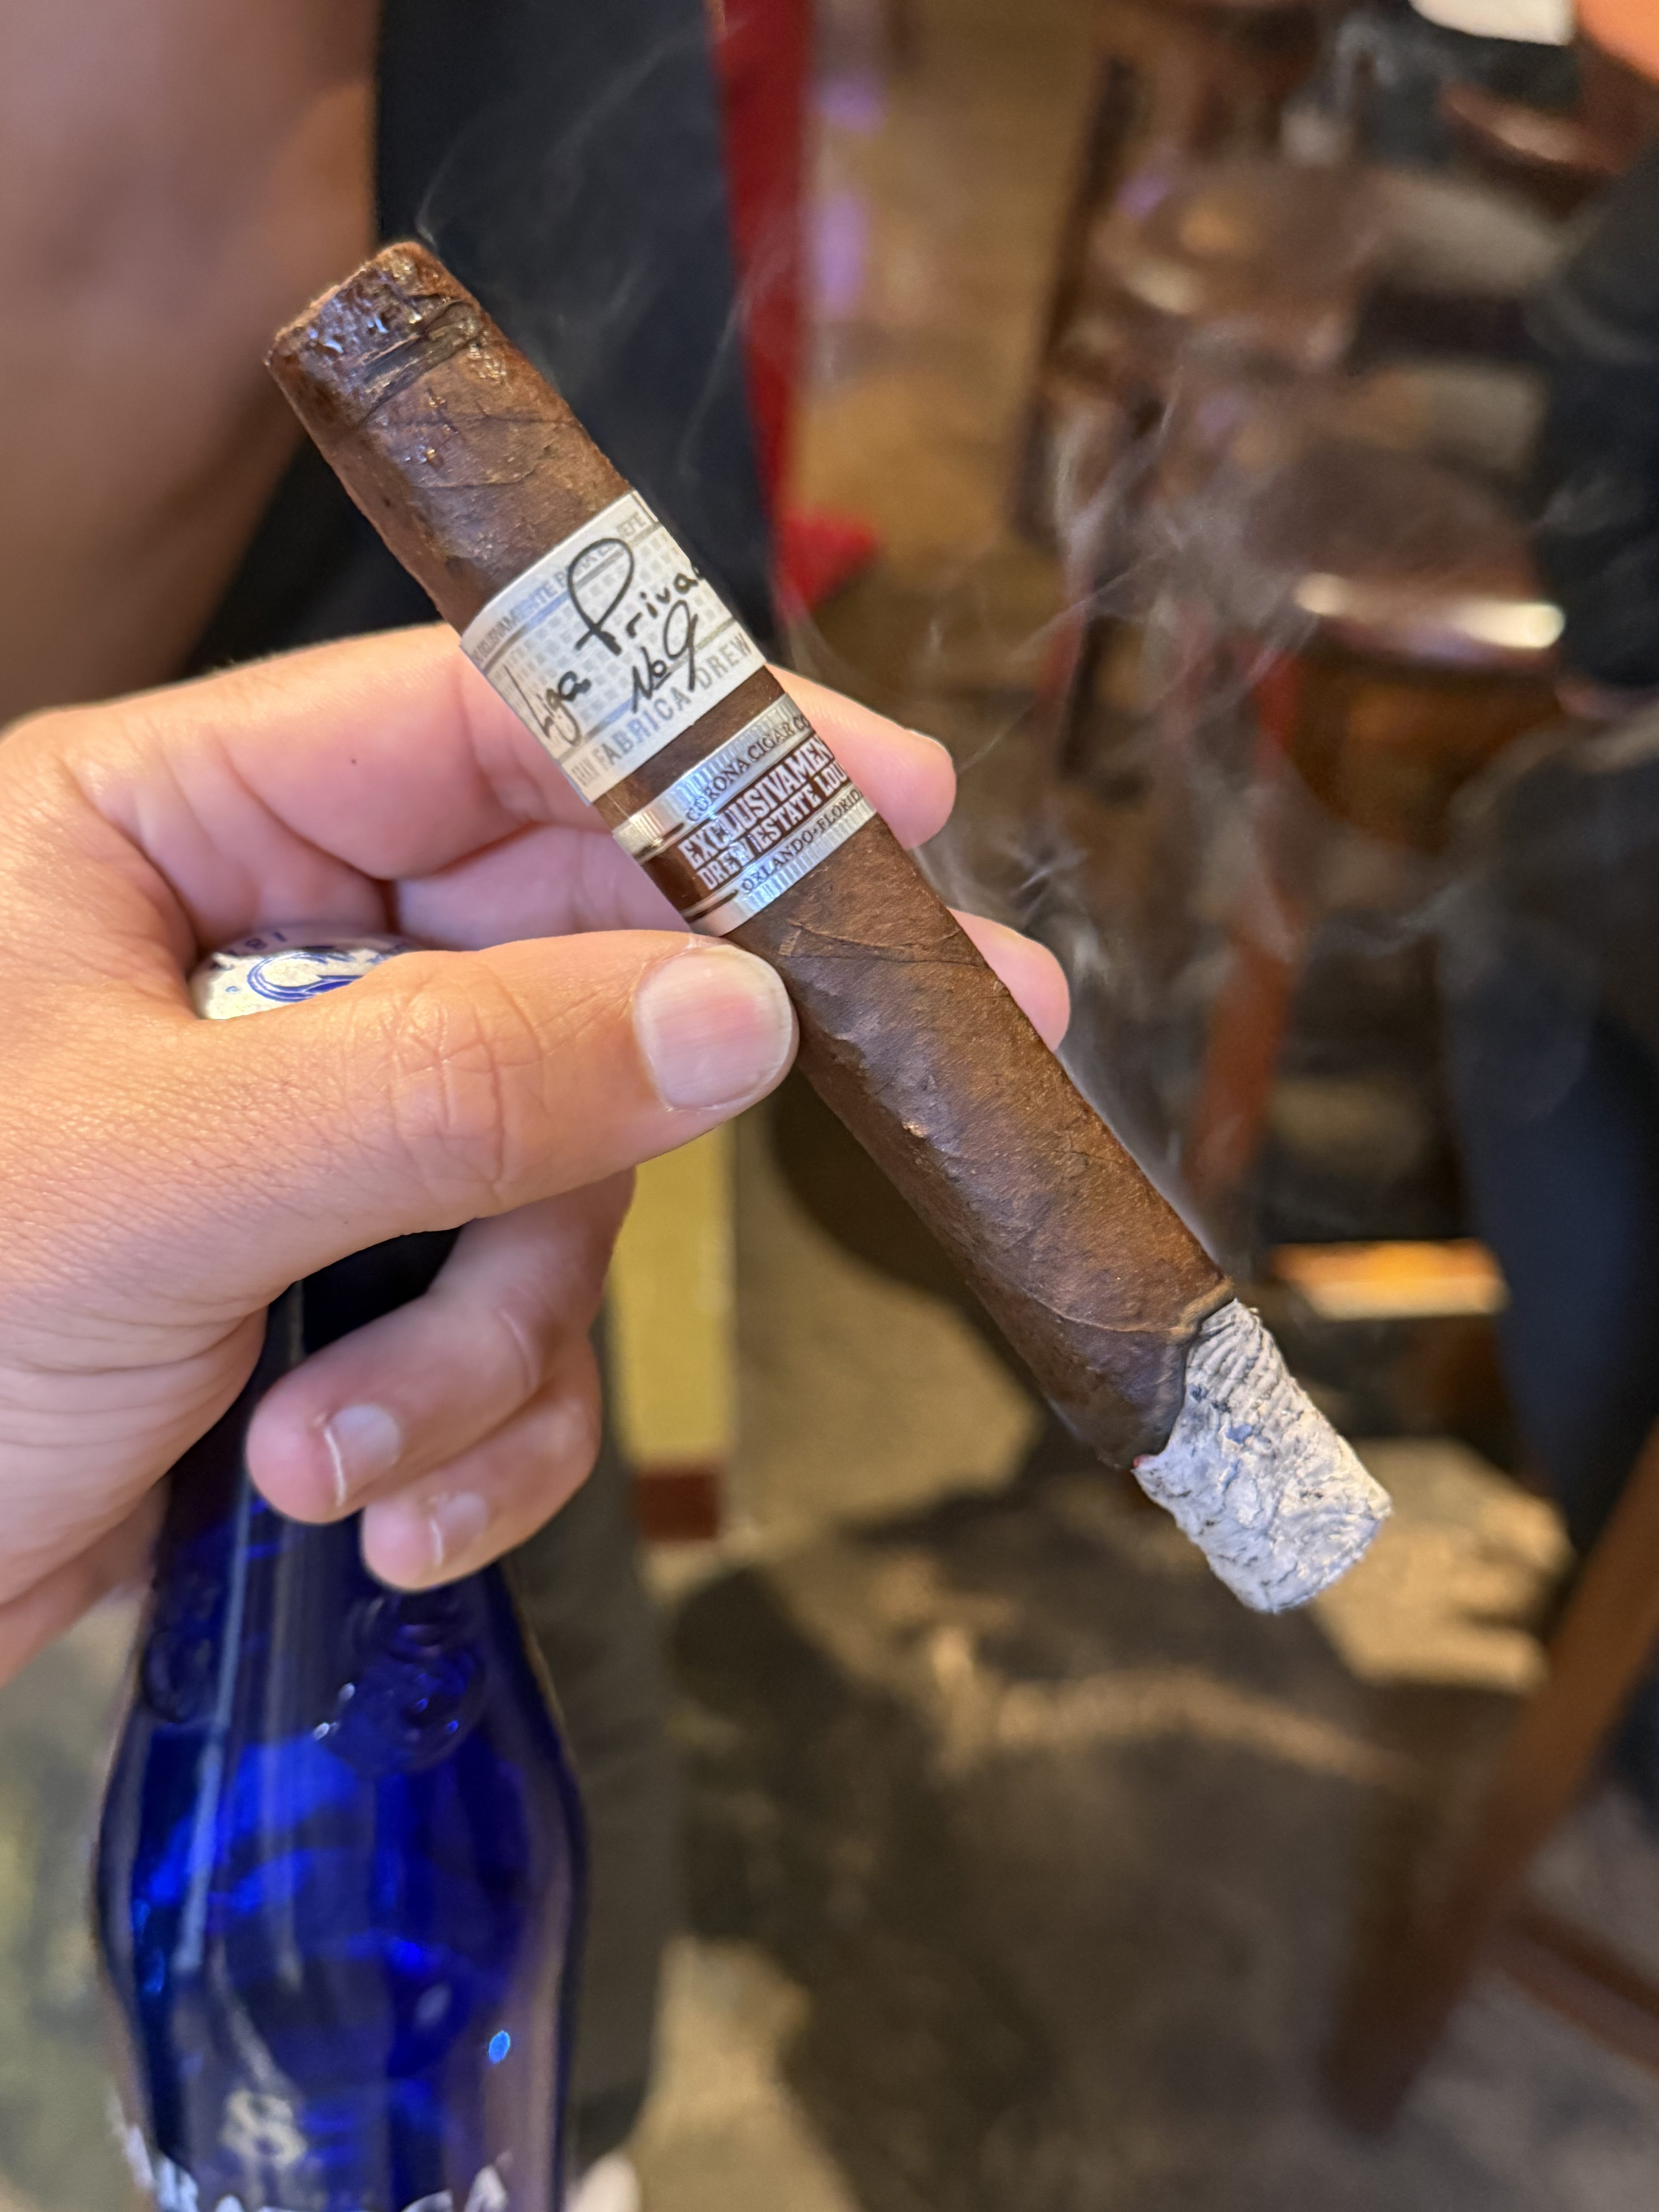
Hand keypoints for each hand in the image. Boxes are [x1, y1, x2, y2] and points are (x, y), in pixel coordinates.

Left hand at [0, 627, 1067, 1681]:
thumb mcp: (156, 1182)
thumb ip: (450, 1082)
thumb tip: (735, 1014)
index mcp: (173, 832)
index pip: (478, 725)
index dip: (693, 749)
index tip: (896, 805)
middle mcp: (264, 953)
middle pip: (567, 963)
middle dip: (661, 1095)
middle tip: (937, 1074)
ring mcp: (315, 1125)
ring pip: (550, 1185)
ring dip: (489, 1346)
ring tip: (356, 1453)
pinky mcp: (341, 1285)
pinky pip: (501, 1331)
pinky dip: (469, 1434)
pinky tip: (366, 1514)